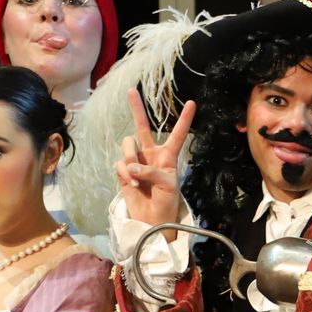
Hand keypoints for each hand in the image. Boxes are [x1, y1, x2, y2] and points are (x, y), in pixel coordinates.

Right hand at [117, 88, 195, 228]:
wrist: (152, 221)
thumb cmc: (166, 203)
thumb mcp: (168, 185)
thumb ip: (152, 171)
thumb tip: (132, 166)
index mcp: (168, 156)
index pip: (177, 134)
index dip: (184, 119)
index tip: (192, 103)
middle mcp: (151, 154)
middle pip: (143, 127)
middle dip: (136, 109)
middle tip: (131, 90)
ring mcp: (136, 161)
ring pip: (127, 146)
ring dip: (130, 159)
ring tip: (138, 178)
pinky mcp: (124, 171)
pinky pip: (120, 163)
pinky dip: (125, 173)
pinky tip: (133, 184)